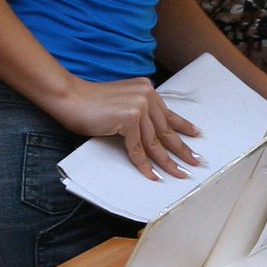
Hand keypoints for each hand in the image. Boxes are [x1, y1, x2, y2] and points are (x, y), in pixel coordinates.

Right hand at [50, 77, 201, 178]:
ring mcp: (138, 107)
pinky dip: (144, 165)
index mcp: (147, 90)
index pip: (168, 113)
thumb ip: (139, 112)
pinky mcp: (128, 119)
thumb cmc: (91, 103)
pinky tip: (153, 176)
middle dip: (182, 149)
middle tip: (196, 162)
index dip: (183, 127)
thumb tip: (154, 135)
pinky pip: (138, 149)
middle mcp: (146, 96)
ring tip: (179, 174)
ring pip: (154, 143)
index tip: (196, 136)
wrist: (70, 97)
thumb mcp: (122, 102)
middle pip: (166, 130)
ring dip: (167, 162)